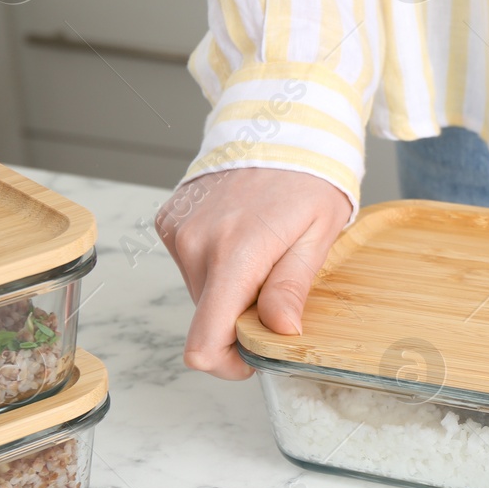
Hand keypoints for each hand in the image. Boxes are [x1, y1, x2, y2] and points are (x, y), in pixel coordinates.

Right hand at [156, 167, 353, 379]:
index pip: (204, 342)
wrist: (279, 123)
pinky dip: (217, 263)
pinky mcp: (169, 222)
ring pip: (201, 292)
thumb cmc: (308, 178)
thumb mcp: (319, 234)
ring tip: (263, 249)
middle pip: (208, 318)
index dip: (228, 364)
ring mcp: (178, 232)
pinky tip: (242, 233)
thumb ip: (292, 286)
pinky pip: (191, 264)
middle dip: (241, 314)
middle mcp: (196, 245)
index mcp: (236, 254)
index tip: (254, 356)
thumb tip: (279, 333)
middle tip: (277, 280)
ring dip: (231, 287)